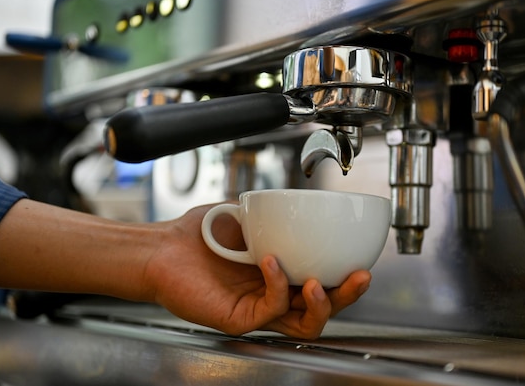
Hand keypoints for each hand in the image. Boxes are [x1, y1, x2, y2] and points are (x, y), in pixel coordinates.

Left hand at [145, 204, 371, 338]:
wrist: (163, 247)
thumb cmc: (201, 234)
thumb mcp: (250, 217)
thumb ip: (278, 214)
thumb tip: (305, 201)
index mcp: (280, 276)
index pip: (322, 284)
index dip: (345, 278)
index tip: (361, 260)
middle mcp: (273, 297)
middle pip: (322, 308)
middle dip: (347, 296)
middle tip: (360, 277)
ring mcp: (257, 311)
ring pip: (303, 323)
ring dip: (321, 304)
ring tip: (319, 283)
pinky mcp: (238, 319)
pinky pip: (270, 309)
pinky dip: (277, 284)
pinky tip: (271, 262)